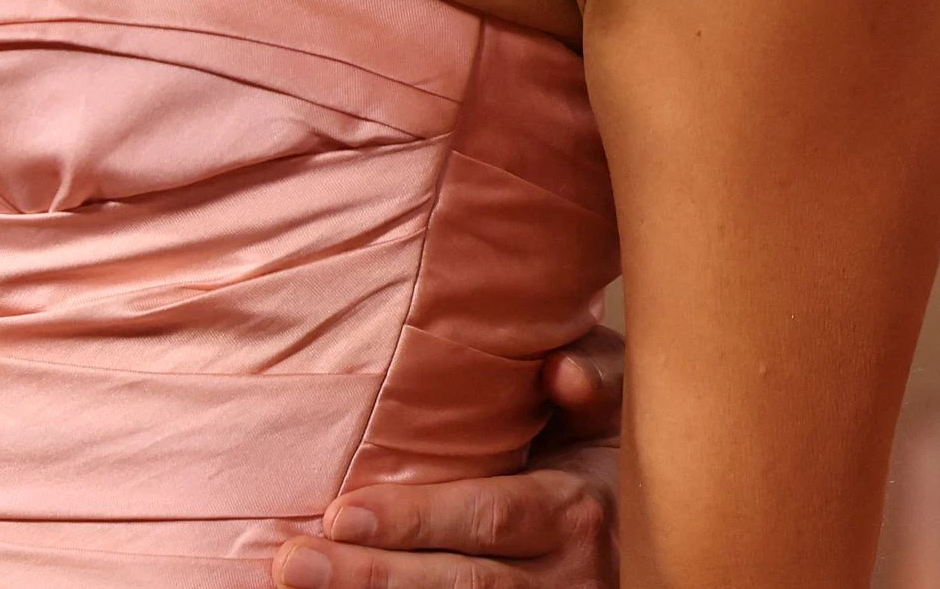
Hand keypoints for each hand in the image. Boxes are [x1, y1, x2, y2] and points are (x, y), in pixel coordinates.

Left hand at [268, 338, 619, 587]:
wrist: (646, 514)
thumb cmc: (604, 441)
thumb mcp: (612, 405)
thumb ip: (596, 378)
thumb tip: (562, 372)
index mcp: (573, 511)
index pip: (486, 518)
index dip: (415, 521)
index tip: (341, 514)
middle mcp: (560, 574)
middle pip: (459, 582)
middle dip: (372, 576)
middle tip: (293, 564)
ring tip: (294, 583)